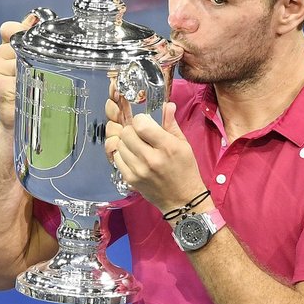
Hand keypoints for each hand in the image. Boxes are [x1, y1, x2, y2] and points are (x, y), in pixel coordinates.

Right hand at [0, 13, 36, 133]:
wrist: (20, 119)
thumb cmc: (31, 89)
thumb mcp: (33, 59)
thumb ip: (31, 37)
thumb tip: (33, 17)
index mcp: (6, 47)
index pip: (8, 28)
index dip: (20, 30)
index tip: (30, 41)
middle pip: (16, 42)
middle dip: (29, 54)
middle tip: (33, 70)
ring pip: (20, 58)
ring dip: (31, 69)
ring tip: (31, 83)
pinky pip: (18, 73)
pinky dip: (26, 81)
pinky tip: (25, 90)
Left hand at [104, 92, 205, 214]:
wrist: (182, 199)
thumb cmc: (185, 170)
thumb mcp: (184, 144)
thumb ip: (171, 124)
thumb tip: (166, 105)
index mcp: (167, 147)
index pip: (140, 124)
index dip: (140, 121)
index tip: (145, 124)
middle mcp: (151, 158)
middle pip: (126, 133)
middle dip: (132, 130)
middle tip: (140, 135)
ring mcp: (138, 170)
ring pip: (119, 145)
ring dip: (126, 143)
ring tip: (137, 147)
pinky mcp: (130, 179)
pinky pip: (117, 158)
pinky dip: (123, 155)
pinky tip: (133, 157)